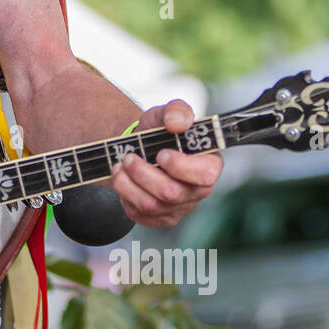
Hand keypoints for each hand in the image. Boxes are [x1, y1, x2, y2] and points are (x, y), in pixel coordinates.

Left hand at [110, 100, 221, 227]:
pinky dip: (125, 197)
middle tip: (129, 158)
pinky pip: (140, 215)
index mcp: (208, 163)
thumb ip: (176, 111)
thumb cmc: (158, 132)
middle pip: (171, 193)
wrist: (139, 147)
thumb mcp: (166, 113)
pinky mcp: (162, 218)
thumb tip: (176, 123)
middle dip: (143, 174)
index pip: (206, 174)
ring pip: (151, 206)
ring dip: (128, 184)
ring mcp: (180, 207)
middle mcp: (198, 190)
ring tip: (120, 167)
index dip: (181, 166)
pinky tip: (124, 182)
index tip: (160, 153)